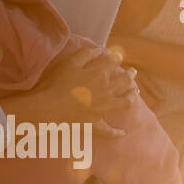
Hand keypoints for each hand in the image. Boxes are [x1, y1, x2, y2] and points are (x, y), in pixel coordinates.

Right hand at [0, 46, 138, 137]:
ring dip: (132, 96)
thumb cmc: (57, 83)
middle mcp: (106, 92)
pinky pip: (109, 131)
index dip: (117, 59)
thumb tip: (103, 50)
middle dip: (130, 75)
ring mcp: (103, 109)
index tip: (119, 57)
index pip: (114, 64)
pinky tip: (123, 133)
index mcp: (100, 75)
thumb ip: (87, 54)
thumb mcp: (71, 63)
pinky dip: (116, 133)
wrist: (48, 108)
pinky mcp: (96, 124)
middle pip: (124, 82)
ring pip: (124, 103)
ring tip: (135, 92)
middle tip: (133, 72)